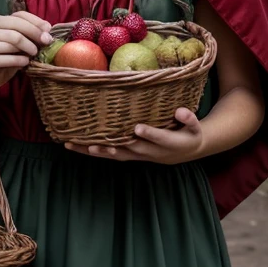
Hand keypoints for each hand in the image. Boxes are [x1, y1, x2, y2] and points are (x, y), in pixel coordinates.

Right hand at [0, 10, 51, 91]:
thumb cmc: (6, 57)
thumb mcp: (19, 42)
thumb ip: (30, 33)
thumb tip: (47, 29)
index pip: (18, 16)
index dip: (36, 23)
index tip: (48, 32)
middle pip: (15, 28)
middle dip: (33, 35)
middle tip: (45, 44)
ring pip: (10, 43)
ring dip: (27, 49)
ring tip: (33, 55)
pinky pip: (4, 58)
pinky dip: (18, 61)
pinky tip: (25, 63)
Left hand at [65, 108, 204, 163]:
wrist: (186, 152)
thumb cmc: (189, 135)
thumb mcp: (195, 127)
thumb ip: (189, 119)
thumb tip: (180, 111)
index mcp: (167, 143)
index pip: (157, 139)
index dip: (148, 134)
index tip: (138, 128)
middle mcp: (149, 152)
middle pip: (128, 150)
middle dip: (111, 147)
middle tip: (94, 144)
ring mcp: (137, 154)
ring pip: (113, 154)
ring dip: (93, 151)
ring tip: (72, 145)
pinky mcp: (129, 154)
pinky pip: (109, 154)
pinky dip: (91, 151)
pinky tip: (73, 145)